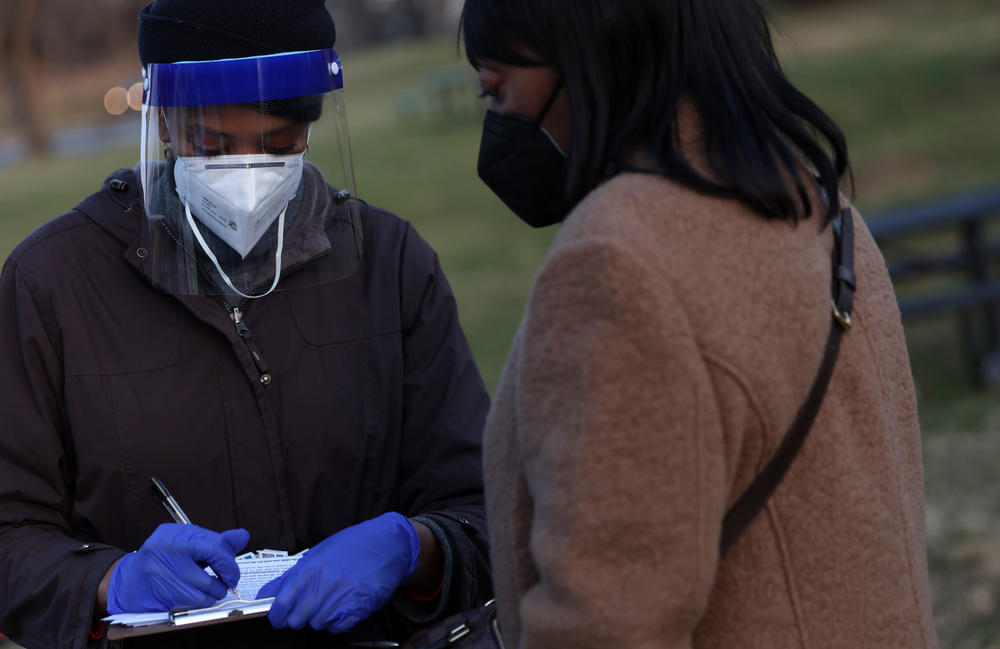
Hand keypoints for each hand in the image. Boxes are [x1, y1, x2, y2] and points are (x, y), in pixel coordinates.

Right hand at [107, 523, 248, 613]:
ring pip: (207, 587)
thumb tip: (242, 536)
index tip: (233, 567)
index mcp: (176, 534)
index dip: (230, 558)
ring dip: (217, 591)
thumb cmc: (163, 557)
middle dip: (228, 574)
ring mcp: (165, 573)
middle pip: (214, 560)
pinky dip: (204, 600)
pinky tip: (201, 596)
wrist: (129, 579)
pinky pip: (196, 601)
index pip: (215, 543)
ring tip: (215, 589)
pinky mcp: (164, 594)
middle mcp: (169, 550)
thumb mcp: (185, 541)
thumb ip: (214, 540)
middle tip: (230, 580)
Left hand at [258, 512, 419, 633]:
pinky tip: (341, 608)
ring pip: (317, 624)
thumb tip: (265, 594)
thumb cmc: (352, 545)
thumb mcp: (317, 554)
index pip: (282, 604)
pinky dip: (336, 623)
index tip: (278, 618)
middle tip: (306, 609)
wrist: (388, 543)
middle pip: (297, 619)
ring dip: (319, 619)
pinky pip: (337, 628)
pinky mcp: (359, 608)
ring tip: (329, 603)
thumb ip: (290, 577)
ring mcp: (342, 597)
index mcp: (310, 569)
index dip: (277, 616)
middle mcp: (325, 584)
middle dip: (297, 618)